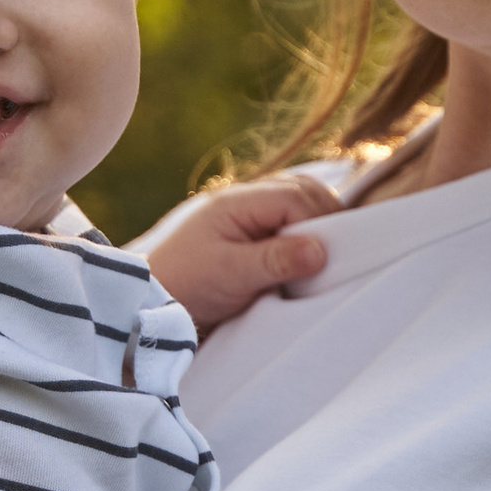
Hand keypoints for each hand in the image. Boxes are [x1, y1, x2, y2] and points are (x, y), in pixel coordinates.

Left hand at [145, 176, 331, 333]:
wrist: (154, 300)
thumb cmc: (186, 285)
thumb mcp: (230, 275)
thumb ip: (274, 260)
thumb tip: (320, 251)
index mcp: (237, 202)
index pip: (294, 197)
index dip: (318, 223)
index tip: (325, 258)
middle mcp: (245, 200)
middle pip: (303, 190)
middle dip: (325, 217)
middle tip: (336, 254)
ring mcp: (250, 213)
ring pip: (300, 200)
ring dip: (317, 222)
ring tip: (325, 254)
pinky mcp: (253, 231)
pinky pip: (290, 218)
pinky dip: (306, 231)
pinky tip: (309, 254)